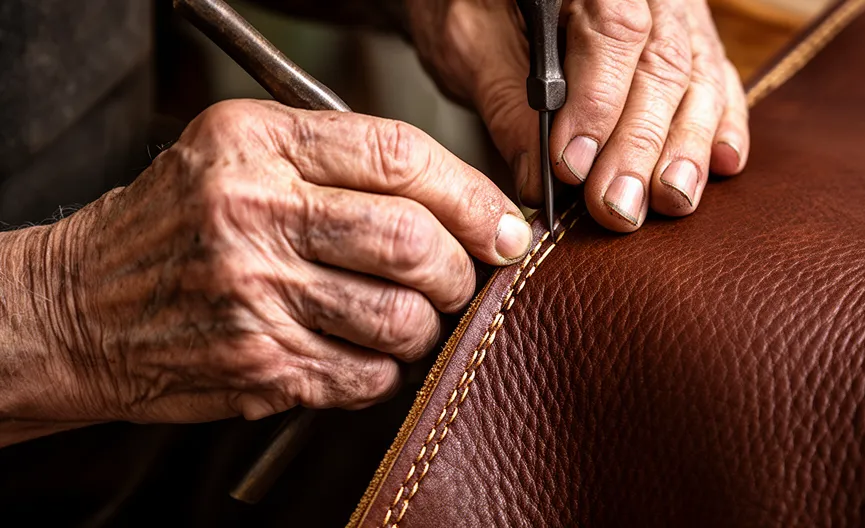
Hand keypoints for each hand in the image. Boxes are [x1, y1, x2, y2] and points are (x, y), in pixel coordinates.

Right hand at [22, 100, 531, 424]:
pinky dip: (387, 369)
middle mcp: (255, 214)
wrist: (81, 305)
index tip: (500, 223)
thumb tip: (459, 200)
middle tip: (460, 275)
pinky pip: (369, 375)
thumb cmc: (170, 224)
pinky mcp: (260, 363)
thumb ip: (337, 158)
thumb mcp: (236, 150)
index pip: (400, 157)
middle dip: (461, 268)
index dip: (471, 194)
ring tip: (408, 315)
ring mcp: (256, 295)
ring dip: (428, 324)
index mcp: (257, 144)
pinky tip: (363, 351)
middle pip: (412, 241)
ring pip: (402, 318)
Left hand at [406, 0, 748, 230]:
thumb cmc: (475, 5)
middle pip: (661, 62)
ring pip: (697, 76)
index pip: (611, 32)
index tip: (573, 166)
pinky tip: (722, 163)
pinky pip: (718, 77)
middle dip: (642, 143)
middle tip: (619, 205)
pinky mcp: (689, 37)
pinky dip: (722, 124)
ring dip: (686, 146)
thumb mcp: (471, 43)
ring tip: (672, 198)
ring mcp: (673, 9)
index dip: (599, 104)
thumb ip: (506, 105)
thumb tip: (540, 180)